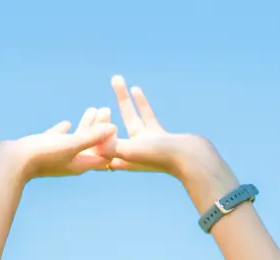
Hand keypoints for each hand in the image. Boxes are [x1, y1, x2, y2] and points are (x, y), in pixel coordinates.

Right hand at [0, 106, 116, 179]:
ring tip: (92, 109)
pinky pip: (57, 140)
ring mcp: (55, 157)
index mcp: (80, 165)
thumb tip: (114, 128)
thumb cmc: (42, 155)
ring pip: (75, 140)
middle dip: (99, 129)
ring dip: (85, 126)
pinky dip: (63, 131)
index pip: (103, 155)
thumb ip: (92, 137)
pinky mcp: (42, 151)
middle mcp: (70, 163)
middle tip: (106, 109)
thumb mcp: (71, 144)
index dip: (111, 142)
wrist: (10, 163)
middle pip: (91, 145)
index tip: (116, 124)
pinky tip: (67, 123)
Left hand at [100, 75, 216, 178]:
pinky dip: (140, 103)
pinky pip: (146, 117)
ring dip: (123, 99)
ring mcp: (147, 145)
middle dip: (102, 115)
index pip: (99, 149)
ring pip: (130, 119)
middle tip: (94, 99)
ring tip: (116, 78)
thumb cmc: (163, 157)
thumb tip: (92, 143)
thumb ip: (112, 147)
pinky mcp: (160, 137)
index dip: (90, 136)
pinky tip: (135, 88)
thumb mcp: (132, 151)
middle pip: (111, 132)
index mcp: (122, 161)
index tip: (86, 119)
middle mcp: (132, 154)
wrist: (194, 158)